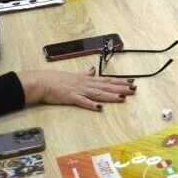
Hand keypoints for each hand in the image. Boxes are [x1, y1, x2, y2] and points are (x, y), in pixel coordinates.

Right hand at [19, 67, 135, 110]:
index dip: (120, 81)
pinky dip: (91, 104)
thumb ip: (85, 74)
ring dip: (111, 95)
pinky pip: (83, 102)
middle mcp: (86, 84)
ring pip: (98, 93)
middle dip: (121, 88)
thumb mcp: (75, 76)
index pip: (107, 80)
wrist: (44, 82)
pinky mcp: (71, 98)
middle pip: (106, 86)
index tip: (131, 82)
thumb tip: (92, 70)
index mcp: (88, 79)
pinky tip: (100, 107)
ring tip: (123, 97)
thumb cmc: (58, 80)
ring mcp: (79, 90)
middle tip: (133, 89)